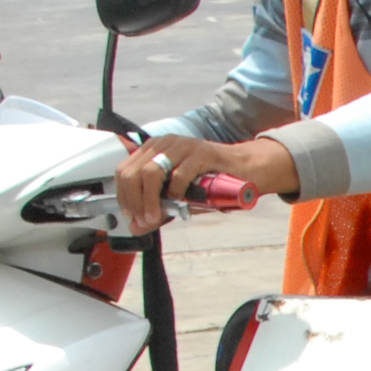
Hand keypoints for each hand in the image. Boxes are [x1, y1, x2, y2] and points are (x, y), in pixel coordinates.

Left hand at [113, 131, 295, 238]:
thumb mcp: (179, 197)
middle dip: (134, 201)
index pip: (123, 171)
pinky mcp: (201, 152)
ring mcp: (182, 146)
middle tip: (144, 220)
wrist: (247, 170)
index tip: (131, 216)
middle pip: (133, 172)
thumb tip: (136, 226)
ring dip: (150, 200)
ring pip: (151, 172)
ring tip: (156, 216)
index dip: (123, 197)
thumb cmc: (212, 182)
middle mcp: (164, 144)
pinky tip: (181, 201)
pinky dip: (176, 192)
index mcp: (153, 150)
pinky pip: (179, 174)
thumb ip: (157, 210)